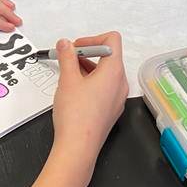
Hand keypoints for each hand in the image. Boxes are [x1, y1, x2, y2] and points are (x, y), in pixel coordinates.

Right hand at [50, 31, 127, 175]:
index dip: (92, 38)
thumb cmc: (75, 114)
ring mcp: (118, 98)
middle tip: (67, 59)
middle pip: (109, 56)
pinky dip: (91, 82)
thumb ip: (67, 56)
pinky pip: (105, 87)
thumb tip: (66, 44)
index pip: (112, 40)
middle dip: (87, 53)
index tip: (76, 48)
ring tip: (67, 74)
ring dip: (87, 67)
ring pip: (106, 72)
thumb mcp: (67, 79)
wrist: (78, 147)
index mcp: (114, 71)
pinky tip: (74, 90)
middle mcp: (121, 83)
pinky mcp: (111, 109)